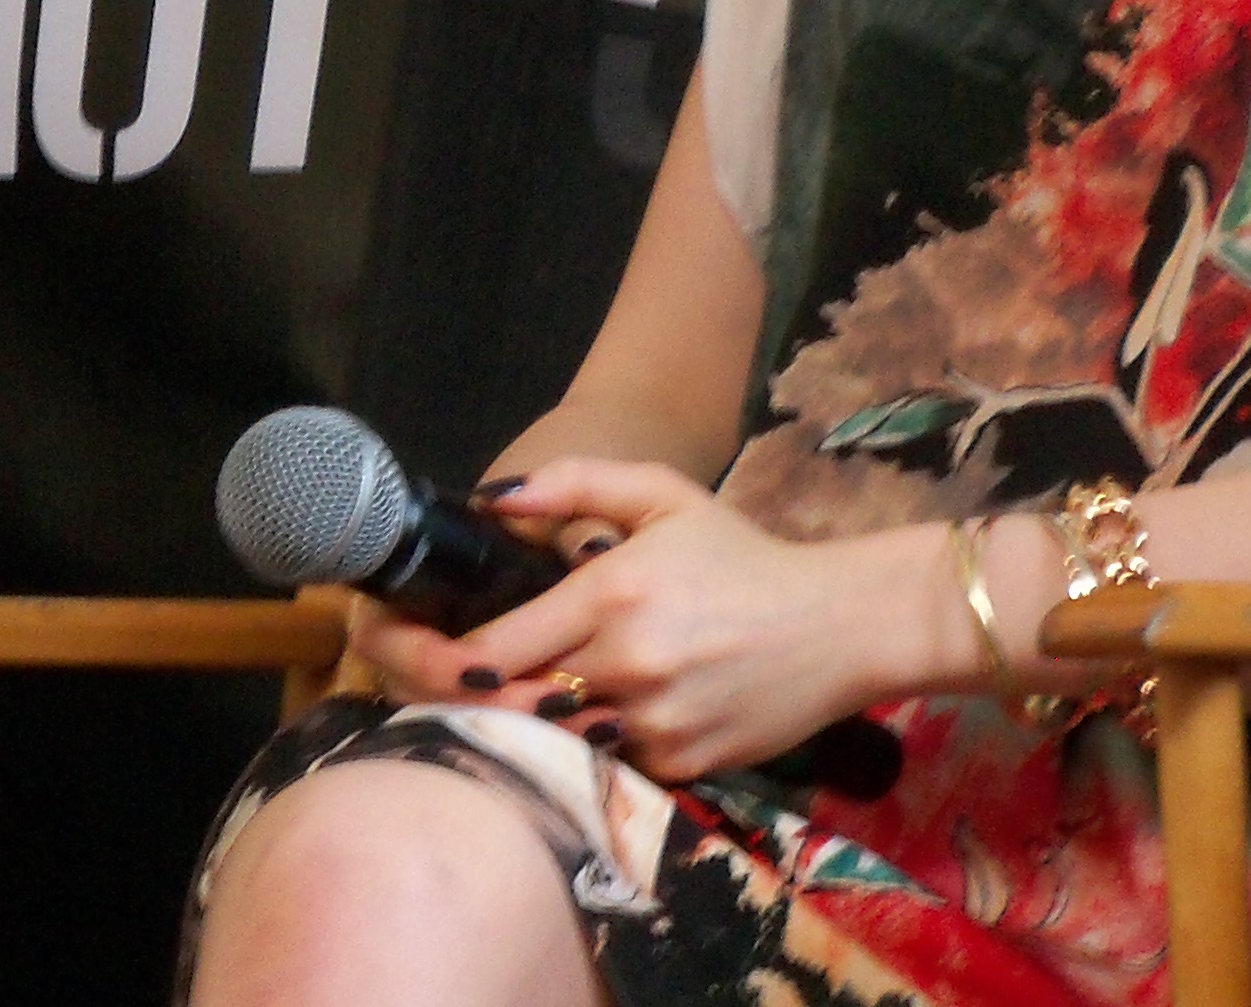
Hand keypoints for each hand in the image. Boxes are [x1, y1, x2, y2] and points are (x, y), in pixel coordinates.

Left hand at [355, 459, 936, 781]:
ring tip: (503, 695)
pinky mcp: (683, 765)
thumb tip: (491, 498)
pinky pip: (608, 762)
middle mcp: (626, 664)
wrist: (839, 625)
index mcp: (610, 593)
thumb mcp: (662, 495)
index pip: (492, 649)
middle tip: (437, 677)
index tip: (411, 647)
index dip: (438, 658)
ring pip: (554, 739)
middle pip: (509, 703)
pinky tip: (583, 717)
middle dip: (464, 695)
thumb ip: (573, 484)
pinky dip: (587, 745)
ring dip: (525, 723)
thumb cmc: (740, 556)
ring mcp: (654, 722)